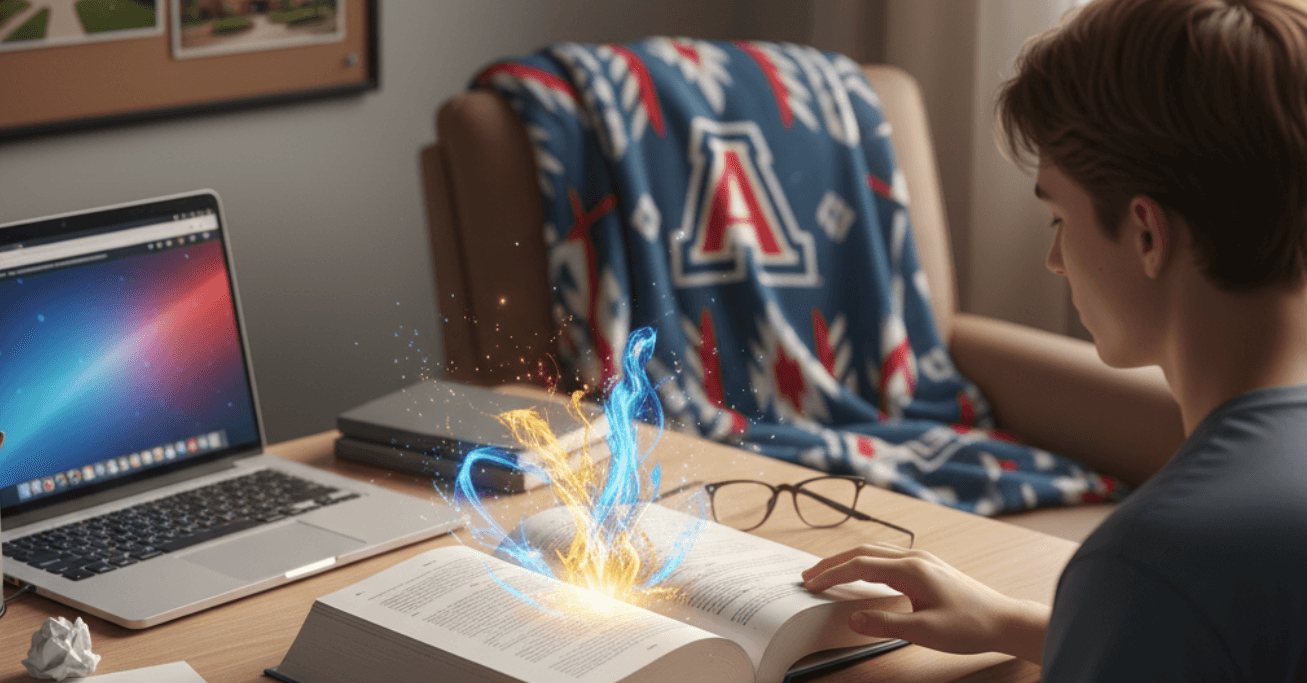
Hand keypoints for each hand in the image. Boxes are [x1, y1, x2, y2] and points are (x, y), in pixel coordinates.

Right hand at [802, 543, 1048, 662]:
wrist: (1005, 620)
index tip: (811, 583)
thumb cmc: (972, 625)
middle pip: (863, 552)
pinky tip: (863, 573)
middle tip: (809, 575)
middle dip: (833, 563)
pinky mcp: (928, 568)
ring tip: (828, 572)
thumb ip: (885, 624)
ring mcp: (923, 560)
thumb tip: (853, 618)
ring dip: (849, 560)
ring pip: (876, 552)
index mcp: (912, 570)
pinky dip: (866, 562)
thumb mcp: (925, 631)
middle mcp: (916, 558)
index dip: (832, 574)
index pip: (860, 566)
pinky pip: (888, 558)